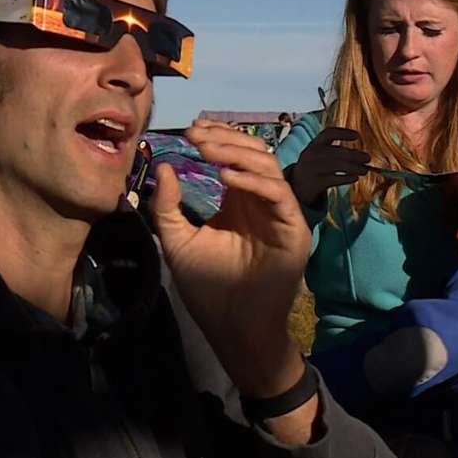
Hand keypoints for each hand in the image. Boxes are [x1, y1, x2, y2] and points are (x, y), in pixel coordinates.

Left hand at [152, 120, 310, 398]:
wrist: (232, 327)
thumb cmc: (208, 287)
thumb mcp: (177, 241)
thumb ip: (168, 206)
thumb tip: (163, 167)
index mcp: (238, 201)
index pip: (234, 156)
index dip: (217, 138)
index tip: (189, 130)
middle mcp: (261, 202)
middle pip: (254, 154)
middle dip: (225, 139)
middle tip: (195, 134)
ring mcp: (280, 214)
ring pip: (268, 167)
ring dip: (236, 153)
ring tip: (207, 150)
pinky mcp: (293, 229)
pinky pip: (280, 195)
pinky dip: (253, 181)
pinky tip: (225, 177)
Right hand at [288, 127, 370, 205]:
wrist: (298, 184)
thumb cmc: (316, 166)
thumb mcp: (320, 153)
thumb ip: (336, 150)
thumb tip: (362, 155)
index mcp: (314, 143)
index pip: (328, 133)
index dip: (343, 133)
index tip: (357, 135)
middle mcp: (312, 154)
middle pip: (338, 152)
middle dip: (355, 155)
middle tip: (368, 158)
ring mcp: (313, 168)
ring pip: (338, 166)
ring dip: (355, 167)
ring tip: (365, 170)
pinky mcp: (315, 182)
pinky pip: (335, 179)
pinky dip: (347, 178)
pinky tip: (355, 178)